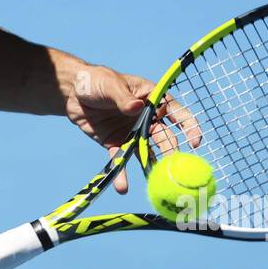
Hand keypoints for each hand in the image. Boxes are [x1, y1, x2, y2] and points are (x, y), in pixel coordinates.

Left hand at [65, 64, 201, 193]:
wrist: (72, 93)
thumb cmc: (96, 80)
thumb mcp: (110, 85)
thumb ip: (123, 98)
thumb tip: (136, 107)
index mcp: (152, 99)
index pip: (178, 113)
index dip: (190, 127)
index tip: (195, 142)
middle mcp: (146, 118)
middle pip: (165, 137)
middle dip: (171, 152)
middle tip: (173, 168)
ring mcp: (132, 133)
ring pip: (147, 152)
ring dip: (152, 167)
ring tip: (157, 184)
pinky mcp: (116, 143)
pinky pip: (121, 159)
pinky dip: (122, 173)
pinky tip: (122, 187)